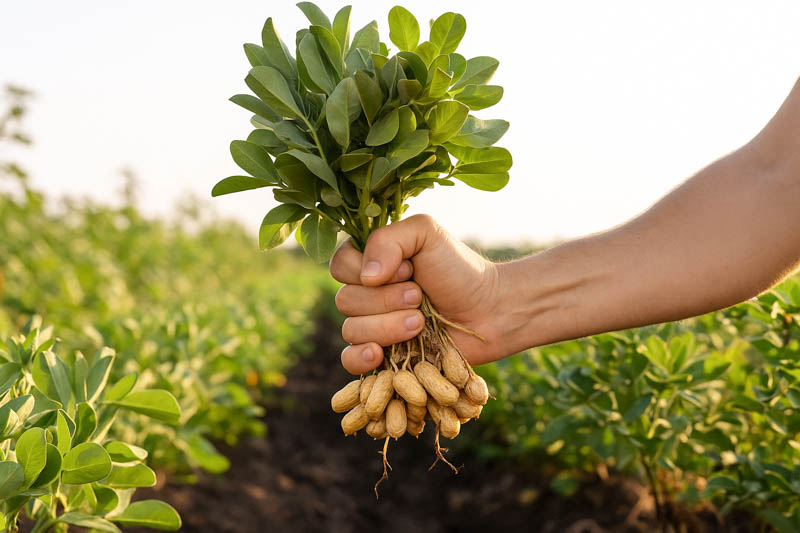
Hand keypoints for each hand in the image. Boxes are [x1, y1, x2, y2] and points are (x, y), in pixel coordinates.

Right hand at [330, 214, 504, 373]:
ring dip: (387, 326)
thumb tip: (366, 276)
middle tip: (420, 297)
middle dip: (385, 300)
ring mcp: (372, 326)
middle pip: (345, 301)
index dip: (367, 270)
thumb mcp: (426, 234)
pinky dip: (360, 357)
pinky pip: (349, 360)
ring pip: (351, 330)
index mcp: (371, 262)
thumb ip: (388, 240)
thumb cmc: (459, 269)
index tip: (407, 269)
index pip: (340, 266)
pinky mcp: (382, 356)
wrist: (490, 311)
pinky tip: (380, 354)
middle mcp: (366, 293)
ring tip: (421, 322)